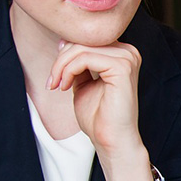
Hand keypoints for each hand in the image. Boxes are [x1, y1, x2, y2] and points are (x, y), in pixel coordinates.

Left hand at [48, 40, 151, 180]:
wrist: (110, 140)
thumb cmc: (98, 117)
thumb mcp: (82, 82)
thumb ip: (76, 63)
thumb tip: (63, 41)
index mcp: (121, 54)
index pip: (87, 39)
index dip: (65, 54)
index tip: (55, 77)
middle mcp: (128, 52)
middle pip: (84, 40)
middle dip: (61, 60)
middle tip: (52, 82)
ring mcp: (127, 58)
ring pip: (82, 48)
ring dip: (62, 66)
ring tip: (57, 85)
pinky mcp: (122, 67)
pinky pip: (85, 58)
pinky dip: (69, 71)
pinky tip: (66, 86)